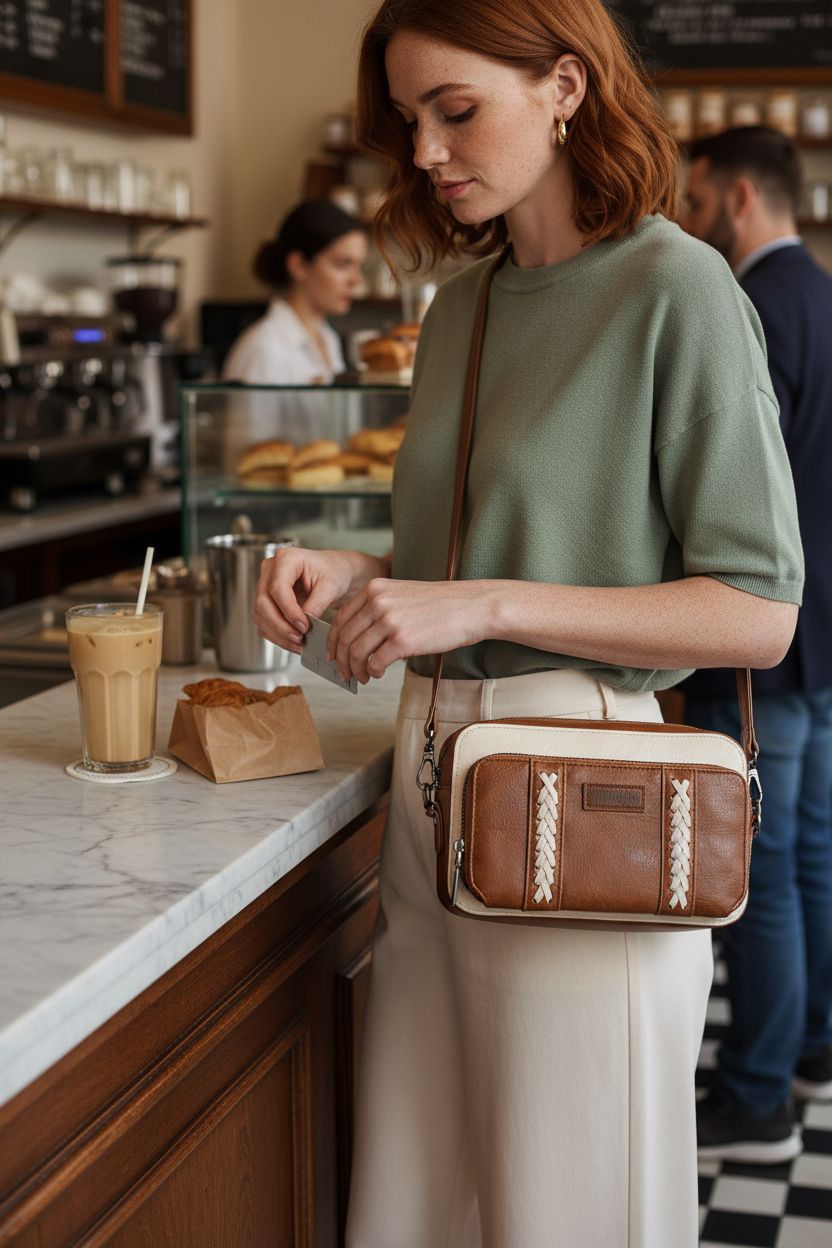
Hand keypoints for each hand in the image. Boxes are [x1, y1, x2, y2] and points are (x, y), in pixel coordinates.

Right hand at [253, 548, 389, 653]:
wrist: (336, 573)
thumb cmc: (335, 572)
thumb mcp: (332, 586)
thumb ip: (316, 604)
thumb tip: (303, 625)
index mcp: (287, 558)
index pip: (278, 587)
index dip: (288, 610)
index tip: (304, 626)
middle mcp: (270, 570)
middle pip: (263, 602)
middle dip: (280, 625)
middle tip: (299, 638)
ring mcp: (265, 585)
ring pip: (260, 614)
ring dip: (277, 633)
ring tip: (299, 644)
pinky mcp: (266, 601)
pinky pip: (263, 622)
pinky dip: (276, 635)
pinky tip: (292, 643)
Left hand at [327, 579, 496, 681]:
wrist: (471, 606)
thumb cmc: (441, 604)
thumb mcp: (403, 595)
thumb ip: (378, 610)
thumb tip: (359, 639)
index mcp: (375, 589)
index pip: (341, 619)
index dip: (333, 642)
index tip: (333, 656)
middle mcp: (378, 602)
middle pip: (345, 638)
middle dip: (341, 660)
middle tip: (344, 673)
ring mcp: (390, 621)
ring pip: (357, 653)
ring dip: (356, 670)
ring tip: (363, 677)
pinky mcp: (403, 640)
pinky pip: (375, 662)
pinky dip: (373, 672)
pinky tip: (378, 674)